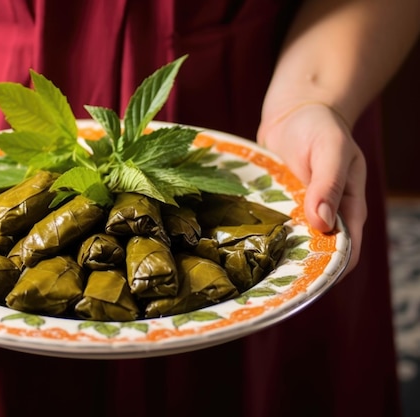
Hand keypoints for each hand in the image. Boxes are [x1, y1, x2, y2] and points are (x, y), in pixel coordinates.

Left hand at [257, 102, 366, 276]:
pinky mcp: (279, 208)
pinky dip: (261, 237)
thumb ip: (329, 184)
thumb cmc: (319, 128)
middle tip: (269, 280)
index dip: (329, 271)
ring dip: (275, 256)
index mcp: (349, 210)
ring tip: (251, 269)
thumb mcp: (330, 150)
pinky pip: (271, 229)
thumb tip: (323, 223)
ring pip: (290, 247)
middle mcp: (325, 218)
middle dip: (297, 271)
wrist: (294, 113)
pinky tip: (241, 245)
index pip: (346, 255)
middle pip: (315, 257)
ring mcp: (300, 214)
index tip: (303, 280)